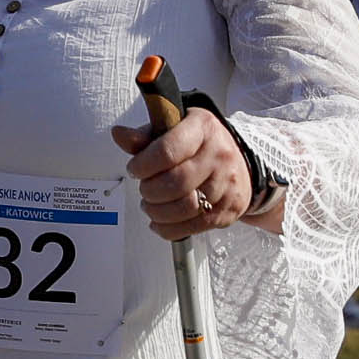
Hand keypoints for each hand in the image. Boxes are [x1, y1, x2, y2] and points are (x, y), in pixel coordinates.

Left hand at [111, 109, 256, 240]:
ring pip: (184, 208)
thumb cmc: (199, 145)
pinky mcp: (228, 209)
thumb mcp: (174, 130)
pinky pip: (193, 227)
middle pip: (175, 183)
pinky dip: (168, 228)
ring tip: (150, 204)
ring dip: (157, 211)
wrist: (240, 162)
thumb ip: (144, 136)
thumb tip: (118, 134)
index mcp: (202, 129)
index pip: (167, 151)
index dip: (143, 165)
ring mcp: (226, 184)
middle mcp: (219, 155)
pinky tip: (160, 220)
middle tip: (144, 189)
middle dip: (149, 191)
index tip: (134, 169)